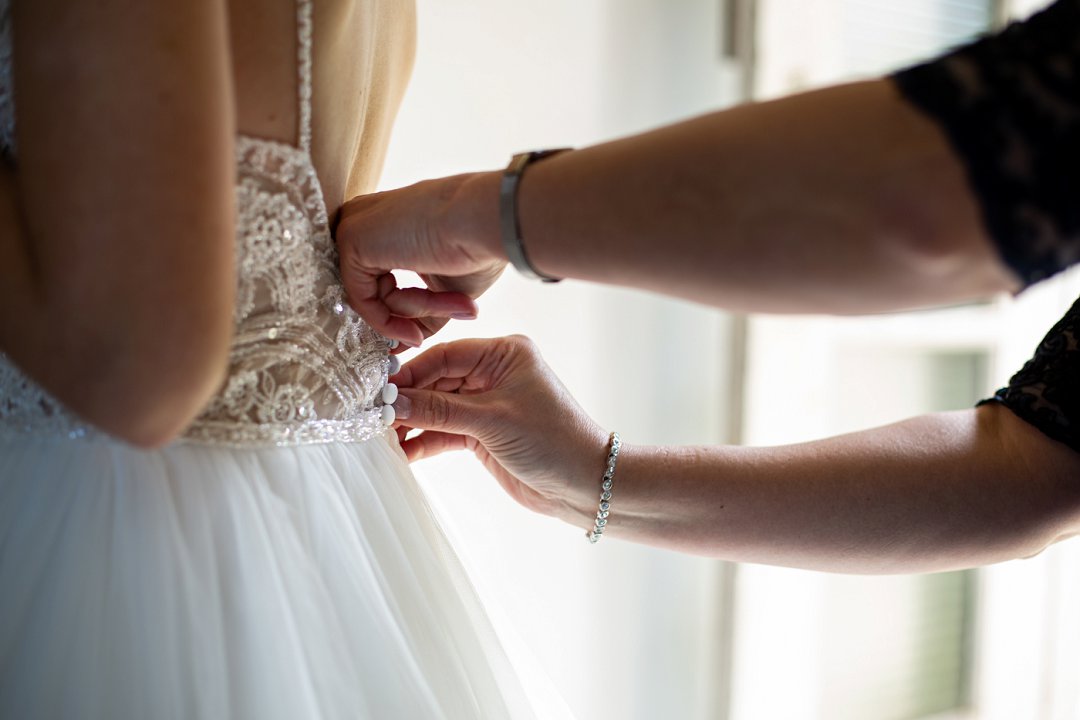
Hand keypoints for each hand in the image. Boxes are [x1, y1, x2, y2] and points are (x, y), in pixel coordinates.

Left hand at [336, 172, 506, 345]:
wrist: (485, 220)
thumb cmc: (477, 245)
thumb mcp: (448, 286)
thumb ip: (422, 309)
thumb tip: (407, 341)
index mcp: (388, 222)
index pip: (377, 276)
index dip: (394, 311)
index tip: (415, 337)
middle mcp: (367, 219)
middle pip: (371, 286)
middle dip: (400, 316)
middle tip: (418, 339)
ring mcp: (355, 225)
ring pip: (370, 294)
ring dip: (412, 314)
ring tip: (453, 308)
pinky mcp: (350, 239)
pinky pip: (361, 299)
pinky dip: (388, 321)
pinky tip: (415, 331)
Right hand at [390, 335, 607, 520]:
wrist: (583, 485)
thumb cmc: (553, 440)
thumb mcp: (492, 420)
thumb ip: (440, 410)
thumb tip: (393, 401)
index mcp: (504, 354)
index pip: (445, 356)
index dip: (411, 373)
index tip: (380, 392)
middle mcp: (494, 374)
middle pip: (436, 381)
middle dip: (407, 401)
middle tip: (373, 418)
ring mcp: (487, 404)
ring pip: (438, 408)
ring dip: (412, 423)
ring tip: (382, 438)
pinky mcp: (483, 433)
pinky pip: (445, 431)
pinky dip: (425, 441)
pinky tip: (402, 452)